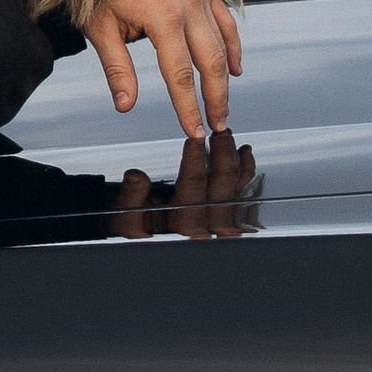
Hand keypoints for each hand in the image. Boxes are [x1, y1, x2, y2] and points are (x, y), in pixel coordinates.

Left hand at [83, 0, 243, 139]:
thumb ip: (117, 68)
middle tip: (216, 124)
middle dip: (216, 98)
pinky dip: (233, 46)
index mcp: (162, 16)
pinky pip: (225, 21)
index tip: (193, 129)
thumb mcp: (101, 27)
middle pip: (211, 63)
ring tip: (223, 104)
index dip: (188, 107)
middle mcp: (188, 4)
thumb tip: (125, 105)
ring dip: (226, 78)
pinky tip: (233, 67)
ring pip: (223, 44)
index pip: (179, 74)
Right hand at [106, 128, 263, 239]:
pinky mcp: (227, 216)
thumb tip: (137, 177)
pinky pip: (242, 192)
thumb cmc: (138, 228)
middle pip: (222, 187)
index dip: (195, 161)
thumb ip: (132, 197)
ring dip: (234, 160)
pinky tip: (244, 153)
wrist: (148, 240)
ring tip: (227, 137)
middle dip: (222, 155)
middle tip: (217, 132)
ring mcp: (220, 223)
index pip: (193, 188)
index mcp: (182, 228)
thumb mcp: (125, 217)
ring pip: (236, 189)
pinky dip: (246, 171)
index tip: (193, 138)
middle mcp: (206, 228)